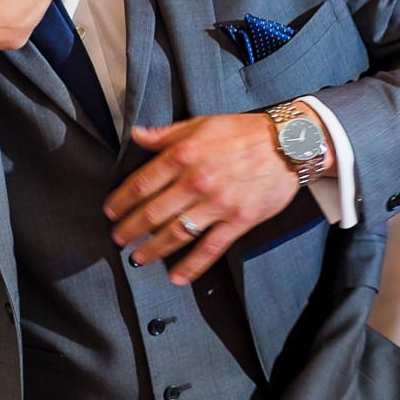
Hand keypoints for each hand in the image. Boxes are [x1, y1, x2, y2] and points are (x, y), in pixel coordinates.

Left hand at [103, 113, 300, 284]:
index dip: (122, 200)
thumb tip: (136, 135)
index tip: (111, 211)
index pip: (142, 183)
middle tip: (118, 239)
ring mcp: (217, 204)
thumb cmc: (242, 132)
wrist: (288, 143)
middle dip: (131, 229)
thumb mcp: (200, 123)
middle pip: (153, 212)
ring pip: (176, 233)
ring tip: (139, 258)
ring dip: (153, 249)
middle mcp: (196, 181)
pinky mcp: (238, 221)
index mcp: (183, 155)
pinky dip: (191, 265)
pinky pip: (210, 248)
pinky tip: (176, 277)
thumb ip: (165, 134)